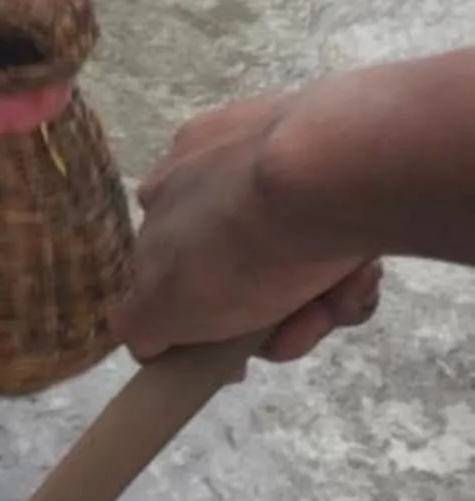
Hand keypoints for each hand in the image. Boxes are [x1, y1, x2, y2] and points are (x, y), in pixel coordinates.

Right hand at [121, 88, 383, 363]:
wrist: (330, 177)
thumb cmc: (235, 243)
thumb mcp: (160, 305)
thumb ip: (139, 321)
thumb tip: (148, 339)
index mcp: (163, 191)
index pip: (178, 263)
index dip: (209, 317)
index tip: (241, 349)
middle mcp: (213, 161)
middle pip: (245, 265)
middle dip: (275, 315)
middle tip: (302, 326)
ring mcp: (282, 150)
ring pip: (300, 254)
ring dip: (319, 299)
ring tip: (339, 299)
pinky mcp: (346, 154)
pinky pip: (344, 227)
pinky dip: (352, 264)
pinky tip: (361, 270)